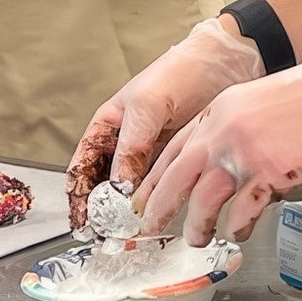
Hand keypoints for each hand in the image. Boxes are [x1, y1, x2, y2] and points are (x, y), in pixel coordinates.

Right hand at [67, 11, 263, 222]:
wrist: (223, 65)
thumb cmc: (179, 74)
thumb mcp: (147, 106)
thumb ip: (131, 146)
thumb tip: (119, 186)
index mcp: (108, 126)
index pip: (83, 166)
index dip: (78, 194)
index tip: (82, 219)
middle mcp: (125, 144)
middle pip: (102, 185)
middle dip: (99, 212)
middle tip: (102, 235)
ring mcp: (149, 156)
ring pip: (130, 192)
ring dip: (126, 213)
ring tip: (124, 235)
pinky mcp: (175, 163)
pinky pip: (158, 188)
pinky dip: (153, 205)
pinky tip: (153, 220)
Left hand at [140, 53, 301, 244]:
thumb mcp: (258, 100)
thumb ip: (234, 130)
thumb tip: (224, 165)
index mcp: (219, 111)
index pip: (174, 149)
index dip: (156, 177)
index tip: (143, 195)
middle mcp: (223, 132)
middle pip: (176, 177)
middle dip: (158, 206)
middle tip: (148, 226)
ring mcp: (244, 154)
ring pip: (202, 200)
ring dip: (195, 225)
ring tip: (195, 239)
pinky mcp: (269, 175)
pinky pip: (241, 212)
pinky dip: (235, 227)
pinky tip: (236, 233)